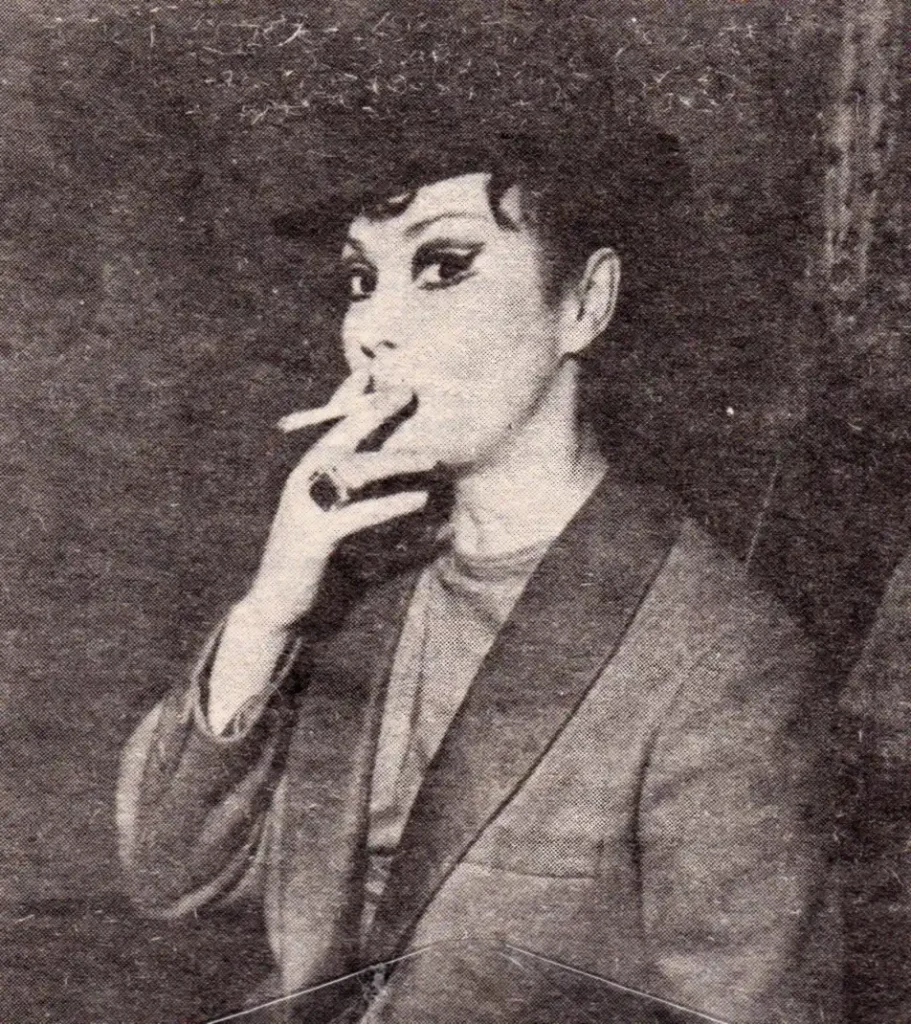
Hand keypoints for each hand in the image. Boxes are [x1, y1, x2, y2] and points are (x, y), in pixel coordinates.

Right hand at [238, 378, 433, 634]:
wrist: (279, 610)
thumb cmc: (315, 570)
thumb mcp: (346, 533)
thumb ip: (374, 512)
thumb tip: (423, 502)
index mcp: (309, 477)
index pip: (329, 428)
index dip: (348, 398)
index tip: (371, 371)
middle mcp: (303, 483)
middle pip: (341, 436)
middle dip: (374, 410)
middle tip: (406, 390)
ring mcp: (306, 507)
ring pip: (354, 471)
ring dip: (395, 460)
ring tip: (432, 457)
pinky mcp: (314, 536)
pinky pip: (357, 514)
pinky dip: (390, 505)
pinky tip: (419, 499)